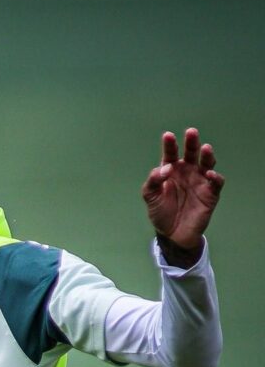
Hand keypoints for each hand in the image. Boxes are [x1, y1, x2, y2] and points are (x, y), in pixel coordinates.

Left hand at [141, 129, 223, 266]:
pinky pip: (216, 182)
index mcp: (172, 170)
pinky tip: (209, 174)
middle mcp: (187, 171)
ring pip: (207, 163)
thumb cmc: (161, 212)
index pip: (171, 154)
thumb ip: (153, 181)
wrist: (172, 234)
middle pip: (191, 153)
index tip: (168, 136)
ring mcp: (200, 181)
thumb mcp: (150, 197)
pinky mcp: (210, 193)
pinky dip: (215, 177)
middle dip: (192, 142)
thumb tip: (166, 168)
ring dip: (207, 155)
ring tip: (205, 148)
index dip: (170, 144)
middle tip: (191, 132)